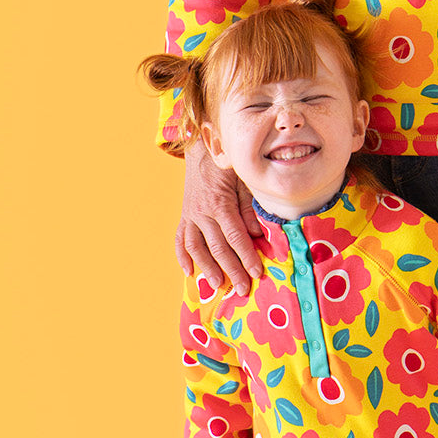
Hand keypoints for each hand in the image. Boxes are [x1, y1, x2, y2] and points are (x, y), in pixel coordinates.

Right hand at [176, 141, 263, 293]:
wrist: (203, 148)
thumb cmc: (229, 165)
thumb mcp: (243, 181)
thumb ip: (248, 207)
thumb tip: (256, 234)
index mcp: (220, 203)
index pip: (235, 237)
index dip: (246, 257)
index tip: (257, 273)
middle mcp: (202, 212)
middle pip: (217, 247)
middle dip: (231, 270)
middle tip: (242, 289)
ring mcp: (190, 215)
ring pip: (196, 247)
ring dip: (206, 268)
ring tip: (217, 285)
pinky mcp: (184, 215)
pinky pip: (180, 238)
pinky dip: (182, 256)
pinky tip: (188, 271)